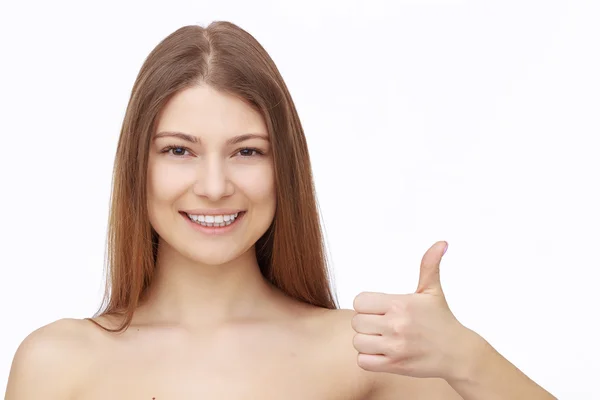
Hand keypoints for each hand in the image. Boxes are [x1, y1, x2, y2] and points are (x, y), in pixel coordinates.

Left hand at [351, 241, 476, 380]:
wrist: (458, 353)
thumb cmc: (442, 320)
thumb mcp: (433, 291)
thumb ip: (429, 265)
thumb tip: (441, 243)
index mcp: (400, 304)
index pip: (360, 301)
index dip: (366, 304)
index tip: (378, 308)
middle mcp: (396, 325)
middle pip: (356, 321)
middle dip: (366, 322)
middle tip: (381, 323)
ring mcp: (395, 347)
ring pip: (358, 342)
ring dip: (366, 341)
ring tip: (381, 338)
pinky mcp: (395, 365)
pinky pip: (363, 361)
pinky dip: (369, 358)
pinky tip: (382, 351)